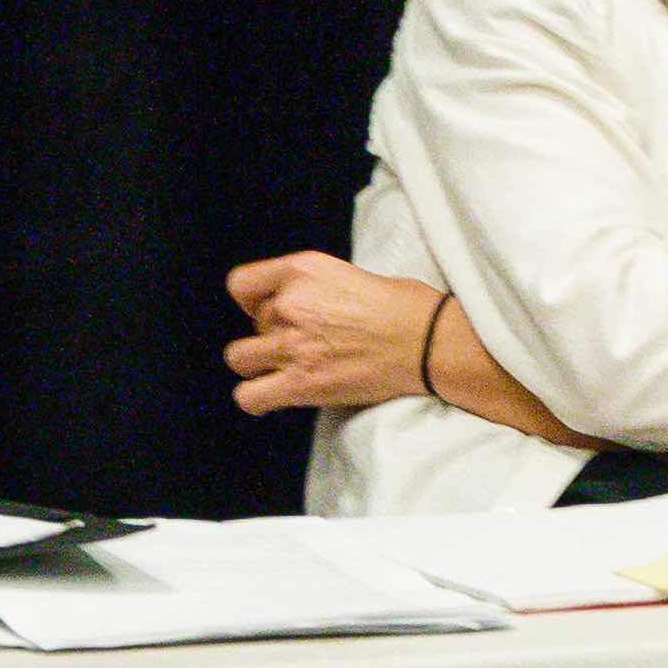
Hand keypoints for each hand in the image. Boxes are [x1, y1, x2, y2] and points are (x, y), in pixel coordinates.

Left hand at [224, 250, 450, 414]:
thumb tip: (305, 306)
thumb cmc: (405, 305)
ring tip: (283, 366)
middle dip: (272, 331)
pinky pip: (250, 396)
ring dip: (258, 362)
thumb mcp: (350, 273)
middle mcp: (289, 303)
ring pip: (239, 357)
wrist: (427, 341)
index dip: (253, 299)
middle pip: (252, 321)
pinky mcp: (300, 383)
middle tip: (303, 340)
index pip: (242, 283)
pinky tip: (274, 394)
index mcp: (302, 269)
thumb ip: (315, 286)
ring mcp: (291, 345)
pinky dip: (257, 398)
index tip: (271, 309)